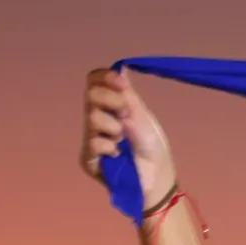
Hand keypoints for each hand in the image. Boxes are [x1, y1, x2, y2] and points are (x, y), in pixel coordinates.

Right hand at [78, 67, 177, 210]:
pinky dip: (109, 146)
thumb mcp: (141, 115)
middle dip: (112, 100)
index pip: (93, 82)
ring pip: (92, 118)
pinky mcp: (88, 159)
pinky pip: (93, 142)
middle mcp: (96, 119)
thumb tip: (120, 68)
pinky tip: (118, 155)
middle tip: (127, 114)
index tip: (122, 84)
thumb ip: (127, 93)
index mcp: (109, 106)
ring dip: (114, 127)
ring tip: (123, 141)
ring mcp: (91, 139)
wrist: (157, 176)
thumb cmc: (152, 147)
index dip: (104, 78)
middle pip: (90, 95)